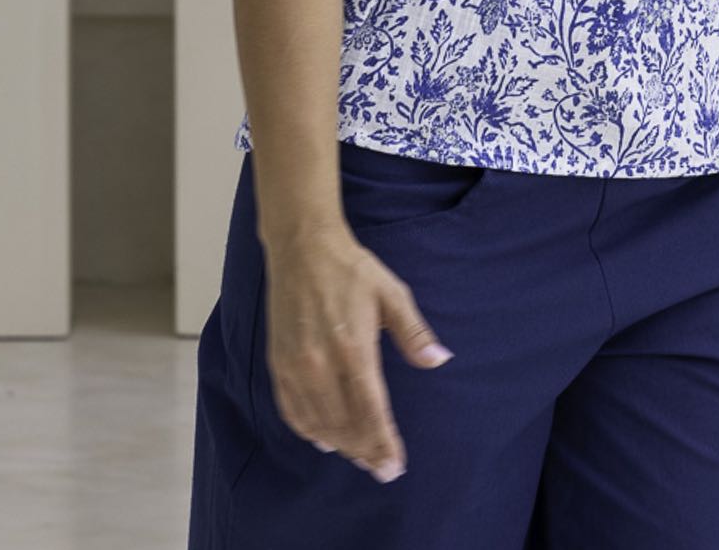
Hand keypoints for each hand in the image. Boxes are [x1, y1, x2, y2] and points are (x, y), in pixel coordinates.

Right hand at [263, 225, 454, 482]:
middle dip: (365, 451)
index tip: (395, 466)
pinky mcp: (278, 363)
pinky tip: (323, 439)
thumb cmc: (352, 270)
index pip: (371, 411)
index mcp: (354, 349)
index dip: (384, 443)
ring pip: (318, 423)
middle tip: (381, 469)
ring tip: (359, 456)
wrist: (302, 248)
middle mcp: (321, 364)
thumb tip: (440, 359)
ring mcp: (296, 366)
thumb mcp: (391, 293)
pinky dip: (308, 431)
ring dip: (340, 445)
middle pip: (344, 425)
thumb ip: (414, 332)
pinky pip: (292, 411)